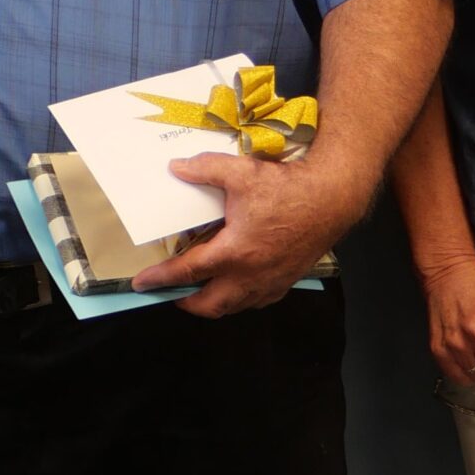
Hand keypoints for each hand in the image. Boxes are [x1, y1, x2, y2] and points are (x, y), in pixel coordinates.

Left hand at [132, 152, 364, 317]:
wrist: (332, 198)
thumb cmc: (288, 188)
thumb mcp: (241, 173)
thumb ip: (205, 169)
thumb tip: (177, 167)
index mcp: (234, 253)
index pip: (187, 272)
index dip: (161, 278)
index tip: (142, 283)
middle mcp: (249, 275)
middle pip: (208, 304)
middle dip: (186, 303)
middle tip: (171, 293)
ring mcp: (269, 282)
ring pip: (233, 307)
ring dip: (213, 302)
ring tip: (201, 289)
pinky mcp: (286, 281)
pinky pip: (256, 300)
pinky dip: (240, 298)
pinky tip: (237, 284)